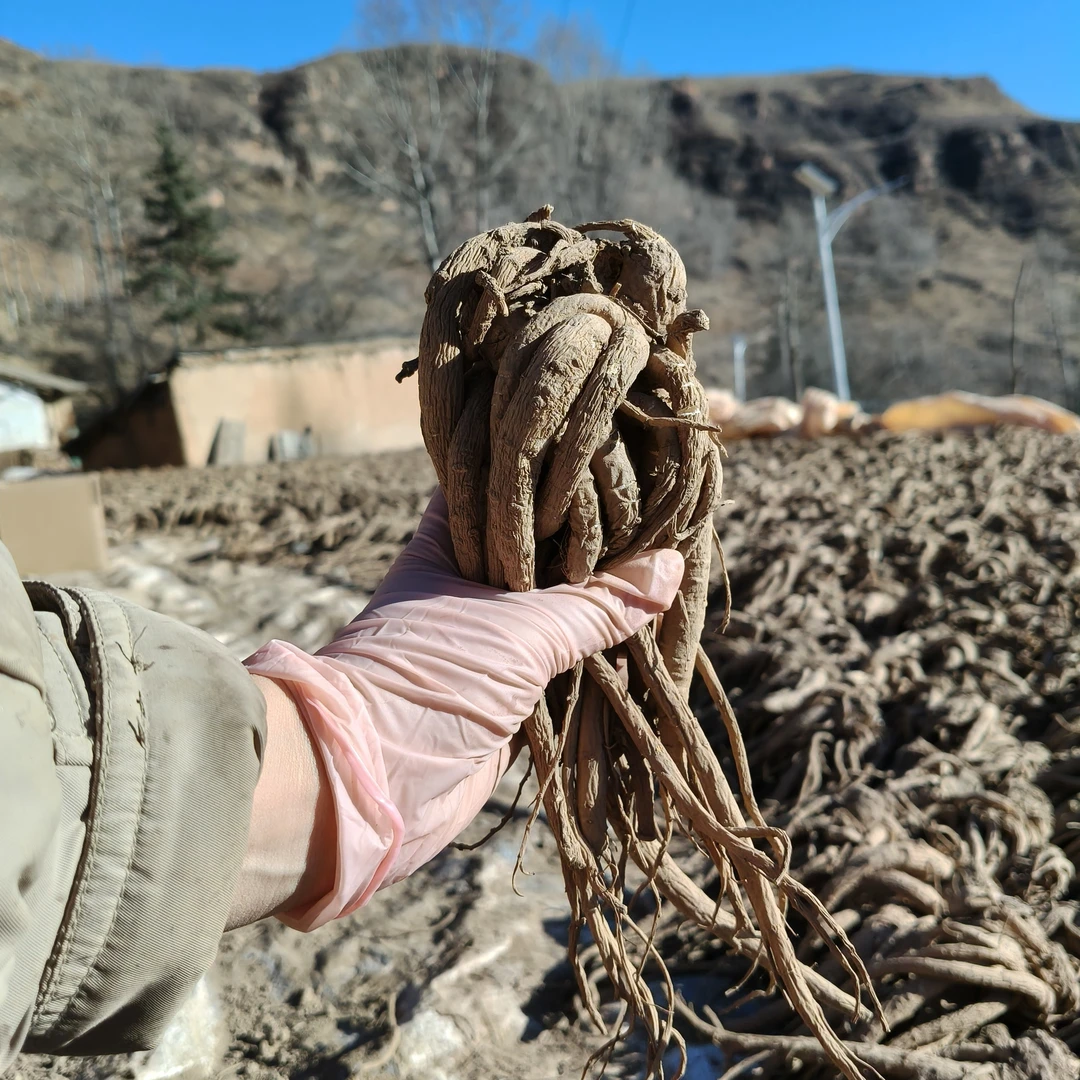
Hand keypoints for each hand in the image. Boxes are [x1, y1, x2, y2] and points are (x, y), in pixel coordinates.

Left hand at [242, 489, 683, 930]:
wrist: (369, 785)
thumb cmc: (429, 681)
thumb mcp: (521, 630)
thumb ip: (596, 602)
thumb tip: (671, 566)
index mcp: (447, 543)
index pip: (504, 488)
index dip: (555, 475)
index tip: (613, 462)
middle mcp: (463, 584)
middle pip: (539, 552)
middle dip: (592, 547)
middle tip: (656, 521)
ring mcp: (482, 639)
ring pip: (552, 611)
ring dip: (598, 607)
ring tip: (662, 574)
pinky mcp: (500, 692)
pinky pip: (558, 664)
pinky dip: (594, 657)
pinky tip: (642, 638)